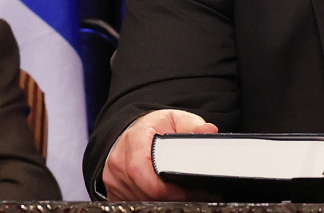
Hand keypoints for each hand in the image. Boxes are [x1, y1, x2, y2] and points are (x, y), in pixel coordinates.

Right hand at [102, 109, 218, 200]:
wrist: (135, 132)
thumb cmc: (155, 127)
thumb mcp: (176, 120)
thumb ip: (193, 126)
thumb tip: (209, 131)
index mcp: (134, 139)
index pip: (141, 169)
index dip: (164, 186)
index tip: (186, 191)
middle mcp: (119, 160)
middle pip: (143, 189)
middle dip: (169, 196)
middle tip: (193, 194)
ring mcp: (113, 178)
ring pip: (139, 199)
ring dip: (161, 200)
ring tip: (183, 194)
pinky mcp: (114, 191)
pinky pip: (133, 202)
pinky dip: (150, 201)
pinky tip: (166, 196)